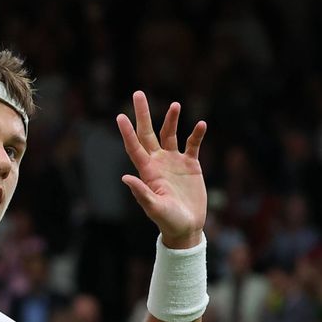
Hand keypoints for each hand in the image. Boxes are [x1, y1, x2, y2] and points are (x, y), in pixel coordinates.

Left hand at [116, 92, 207, 248]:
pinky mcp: (191, 165)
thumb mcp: (154, 208)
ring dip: (171, 119)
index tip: (119, 116)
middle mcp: (159, 162)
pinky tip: (201, 125)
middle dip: (143, 114)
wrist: (187, 227)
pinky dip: (196, 134)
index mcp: (147, 171)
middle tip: (138, 93)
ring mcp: (174, 162)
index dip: (127, 132)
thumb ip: (141, 193)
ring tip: (174, 105)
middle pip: (149, 133)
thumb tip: (125, 178)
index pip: (135, 147)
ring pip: (171, 134)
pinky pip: (193, 144)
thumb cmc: (168, 221)